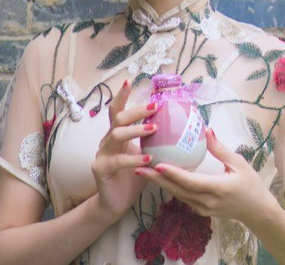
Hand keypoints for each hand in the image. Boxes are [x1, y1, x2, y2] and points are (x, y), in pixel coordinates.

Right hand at [91, 78, 158, 221]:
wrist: (115, 203)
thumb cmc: (133, 177)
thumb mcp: (147, 156)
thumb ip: (157, 143)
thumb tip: (184, 130)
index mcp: (117, 135)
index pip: (117, 110)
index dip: (122, 96)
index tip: (130, 81)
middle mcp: (107, 141)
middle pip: (118, 118)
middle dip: (136, 110)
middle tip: (154, 107)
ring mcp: (102, 154)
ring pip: (116, 135)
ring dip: (136, 130)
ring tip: (154, 129)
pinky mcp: (100, 169)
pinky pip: (116, 160)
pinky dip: (133, 158)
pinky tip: (148, 159)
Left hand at [137, 128, 278, 226]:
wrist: (257, 211)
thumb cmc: (251, 184)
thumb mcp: (239, 163)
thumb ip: (220, 149)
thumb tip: (207, 130)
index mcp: (218, 188)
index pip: (190, 181)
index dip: (172, 173)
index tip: (157, 164)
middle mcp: (207, 201)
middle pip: (178, 190)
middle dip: (157, 179)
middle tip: (138, 168)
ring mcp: (203, 208)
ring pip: (178, 195)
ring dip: (160, 184)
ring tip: (143, 172)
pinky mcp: (201, 211)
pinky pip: (183, 198)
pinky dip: (171, 188)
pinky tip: (161, 179)